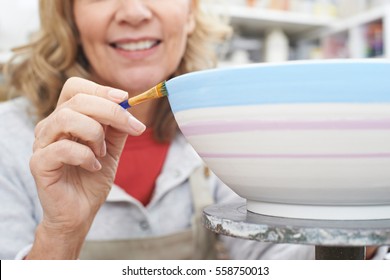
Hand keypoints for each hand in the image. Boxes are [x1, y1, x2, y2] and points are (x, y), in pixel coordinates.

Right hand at [28, 77, 145, 258]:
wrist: (81, 212)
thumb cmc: (92, 178)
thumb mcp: (112, 148)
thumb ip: (116, 128)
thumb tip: (128, 106)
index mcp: (66, 118)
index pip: (75, 88)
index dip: (100, 89)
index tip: (125, 98)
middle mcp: (51, 126)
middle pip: (77, 100)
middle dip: (111, 111)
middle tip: (133, 127)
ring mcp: (42, 144)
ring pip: (67, 118)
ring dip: (95, 133)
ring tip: (102, 152)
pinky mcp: (39, 163)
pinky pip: (63, 148)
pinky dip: (86, 156)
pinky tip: (93, 166)